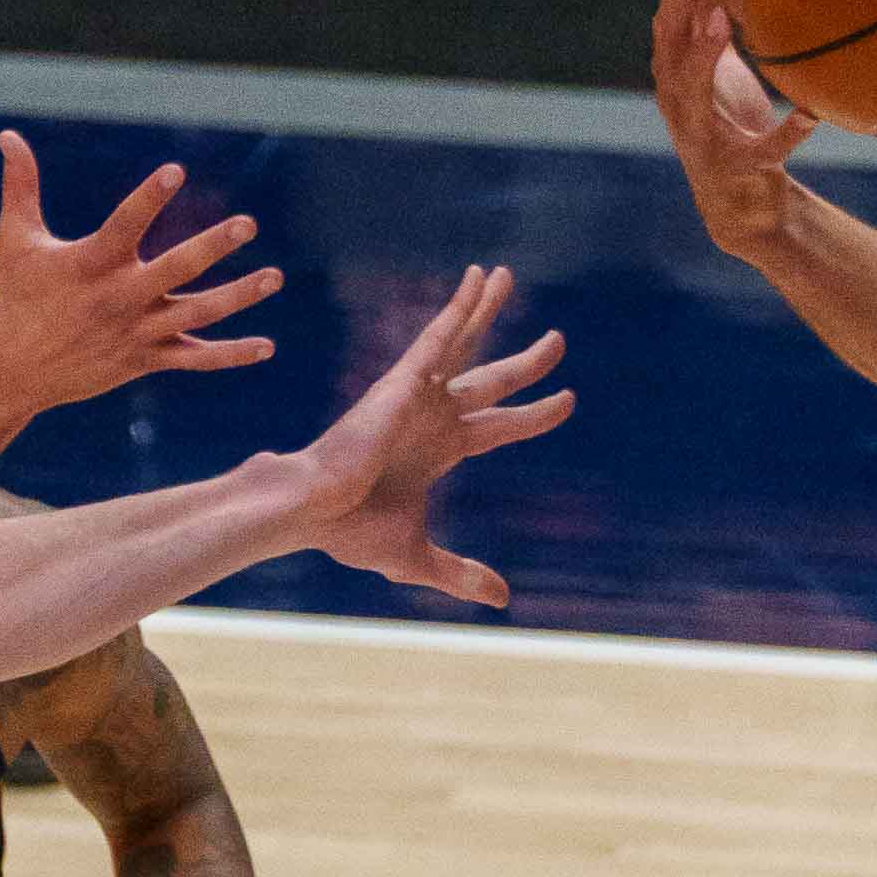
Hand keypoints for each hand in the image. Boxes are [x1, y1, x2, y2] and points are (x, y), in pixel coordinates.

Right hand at [0, 130, 281, 412]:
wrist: (13, 371)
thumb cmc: (17, 295)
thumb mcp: (16, 240)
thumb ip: (21, 187)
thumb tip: (7, 135)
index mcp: (90, 263)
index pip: (124, 224)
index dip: (149, 198)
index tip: (176, 171)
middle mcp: (119, 297)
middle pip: (175, 270)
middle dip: (211, 247)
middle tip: (248, 224)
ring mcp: (137, 331)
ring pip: (197, 314)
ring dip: (238, 297)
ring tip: (275, 277)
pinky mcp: (147, 358)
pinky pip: (196, 359)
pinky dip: (231, 356)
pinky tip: (267, 348)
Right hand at [294, 265, 573, 606]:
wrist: (309, 516)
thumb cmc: (349, 532)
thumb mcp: (418, 558)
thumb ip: (461, 574)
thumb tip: (503, 601)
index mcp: (440, 449)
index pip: (501, 426)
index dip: (535, 414)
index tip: (567, 401)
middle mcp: (433, 415)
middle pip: (494, 380)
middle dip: (528, 362)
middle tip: (558, 342)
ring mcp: (418, 395)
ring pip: (465, 344)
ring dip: (486, 310)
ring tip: (506, 275)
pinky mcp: (402, 382)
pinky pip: (438, 337)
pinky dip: (458, 308)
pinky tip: (478, 280)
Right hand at [652, 0, 816, 255]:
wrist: (740, 206)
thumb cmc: (734, 124)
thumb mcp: (725, 70)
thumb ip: (722, 24)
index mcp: (675, 70)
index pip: (668, 8)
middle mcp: (677, 98)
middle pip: (669, 37)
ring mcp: (701, 134)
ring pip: (692, 86)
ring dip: (706, 51)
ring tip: (726, 17)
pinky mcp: (735, 168)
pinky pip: (761, 149)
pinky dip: (786, 133)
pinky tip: (810, 116)